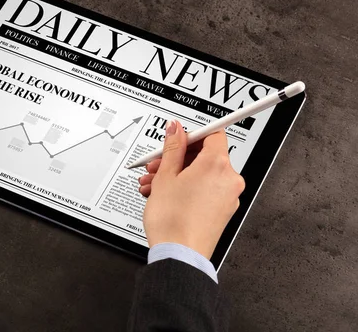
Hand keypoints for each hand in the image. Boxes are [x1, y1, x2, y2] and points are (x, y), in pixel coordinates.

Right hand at [138, 120, 244, 258]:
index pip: (213, 134)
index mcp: (217, 164)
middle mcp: (229, 179)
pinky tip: (166, 194)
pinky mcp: (223, 211)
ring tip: (155, 183)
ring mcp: (228, 197)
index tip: (178, 138)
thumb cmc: (174, 221)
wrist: (179, 254)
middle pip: (205, 155)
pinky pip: (205, 189)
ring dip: (178, 174)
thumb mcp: (165, 176)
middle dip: (178, 158)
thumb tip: (176, 130)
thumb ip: (172, 148)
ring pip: (202, 174)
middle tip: (159, 163)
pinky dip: (187, 188)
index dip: (192, 134)